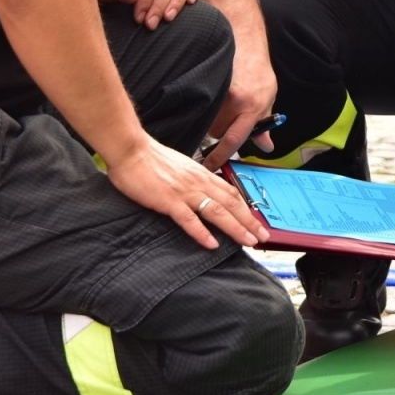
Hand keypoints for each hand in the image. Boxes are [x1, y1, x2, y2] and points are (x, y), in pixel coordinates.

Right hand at [105, 136, 268, 248]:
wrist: (130, 150)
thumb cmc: (151, 159)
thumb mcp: (181, 167)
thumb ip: (193, 179)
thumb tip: (203, 191)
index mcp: (202, 175)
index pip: (231, 193)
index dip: (247, 208)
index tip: (257, 222)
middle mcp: (199, 183)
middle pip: (231, 204)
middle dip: (250, 222)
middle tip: (264, 237)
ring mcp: (185, 192)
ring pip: (217, 212)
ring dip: (235, 228)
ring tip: (249, 242)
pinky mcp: (168, 201)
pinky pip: (189, 219)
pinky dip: (201, 233)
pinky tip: (212, 245)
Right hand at [202, 44, 276, 168]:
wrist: (246, 43)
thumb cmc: (258, 72)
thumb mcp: (268, 99)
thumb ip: (264, 125)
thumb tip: (266, 147)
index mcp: (252, 107)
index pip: (234, 139)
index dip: (220, 156)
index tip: (210, 166)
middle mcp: (235, 101)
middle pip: (216, 132)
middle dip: (221, 131)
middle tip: (229, 118)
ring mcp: (219, 92)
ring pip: (207, 120)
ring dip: (213, 118)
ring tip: (223, 104)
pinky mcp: (207, 83)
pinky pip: (202, 105)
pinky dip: (206, 106)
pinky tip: (214, 97)